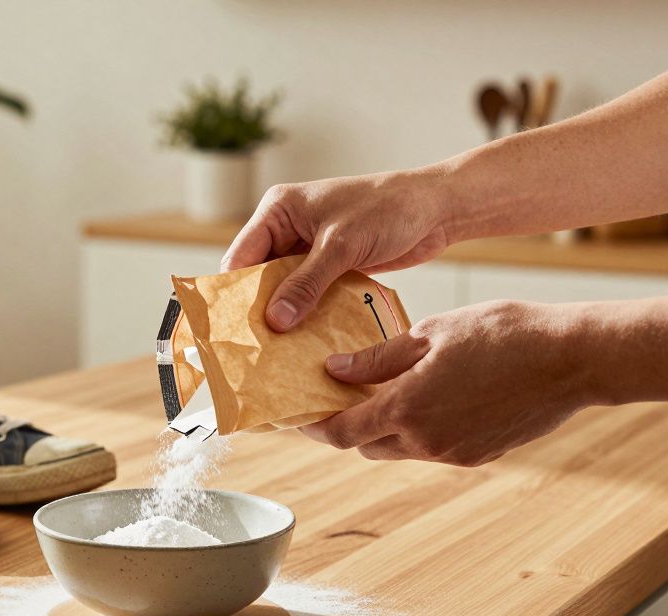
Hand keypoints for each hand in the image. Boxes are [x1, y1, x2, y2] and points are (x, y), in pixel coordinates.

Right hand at [222, 169, 452, 331]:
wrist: (437, 209)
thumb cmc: (388, 210)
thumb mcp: (341, 246)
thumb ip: (306, 283)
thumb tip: (274, 321)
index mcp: (279, 209)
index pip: (241, 256)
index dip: (234, 292)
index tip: (230, 329)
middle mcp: (287, 228)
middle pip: (259, 276)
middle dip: (259, 309)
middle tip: (253, 348)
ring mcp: (308, 248)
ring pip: (284, 289)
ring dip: (285, 315)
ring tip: (276, 353)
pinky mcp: (329, 266)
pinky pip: (308, 295)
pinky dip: (307, 315)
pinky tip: (304, 342)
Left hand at [300, 301, 588, 465]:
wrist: (574, 360)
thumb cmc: (505, 333)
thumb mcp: (432, 333)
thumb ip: (379, 357)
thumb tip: (334, 371)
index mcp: (408, 408)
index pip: (342, 433)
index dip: (314, 427)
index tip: (298, 414)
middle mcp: (426, 441)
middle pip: (366, 444)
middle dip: (348, 424)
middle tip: (338, 395)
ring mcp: (454, 453)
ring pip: (399, 448)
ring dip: (383, 427)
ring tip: (381, 390)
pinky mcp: (479, 455)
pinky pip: (431, 448)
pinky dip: (416, 429)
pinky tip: (425, 396)